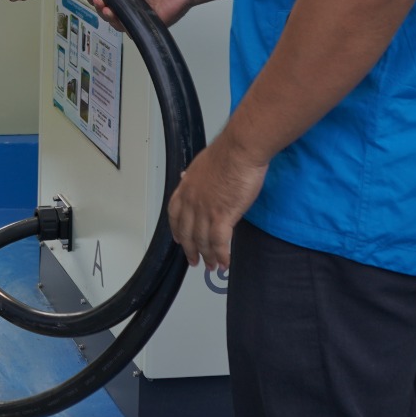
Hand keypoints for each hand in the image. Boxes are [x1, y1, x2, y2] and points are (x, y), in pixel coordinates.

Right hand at [87, 0, 196, 30]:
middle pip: (104, 10)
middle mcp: (125, 4)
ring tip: (108, 9)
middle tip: (99, 0)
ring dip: (107, 16)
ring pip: (114, 21)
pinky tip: (121, 19)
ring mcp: (133, 15)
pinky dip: (123, 26)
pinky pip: (128, 30)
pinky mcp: (142, 25)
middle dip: (98, 6)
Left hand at [166, 134, 268, 271]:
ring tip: (212, 266)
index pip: (175, 214)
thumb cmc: (227, 152)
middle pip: (187, 232)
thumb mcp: (202, 163)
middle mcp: (192, 201)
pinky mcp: (222, 216)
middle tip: (194, 260)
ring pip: (202, 241)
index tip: (178, 239)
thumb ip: (195, 176)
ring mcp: (205, 210)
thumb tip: (188, 177)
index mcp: (186, 187)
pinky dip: (221, 255)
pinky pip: (219, 243)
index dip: (177, 229)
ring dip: (207, 256)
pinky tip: (225, 263)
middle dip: (190, 250)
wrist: (239, 150)